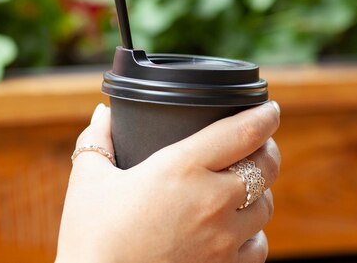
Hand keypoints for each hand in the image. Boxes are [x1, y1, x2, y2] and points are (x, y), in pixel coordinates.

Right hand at [55, 101, 280, 262]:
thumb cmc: (90, 239)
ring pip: (265, 206)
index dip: (264, 116)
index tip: (270, 109)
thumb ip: (97, 141)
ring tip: (244, 186)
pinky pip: (258, 247)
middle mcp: (211, 201)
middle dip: (268, 151)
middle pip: (266, 167)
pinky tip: (238, 229)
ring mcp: (222, 240)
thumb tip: (101, 114)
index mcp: (181, 168)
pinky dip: (253, 233)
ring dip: (259, 192)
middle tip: (260, 144)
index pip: (243, 132)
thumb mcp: (87, 182)